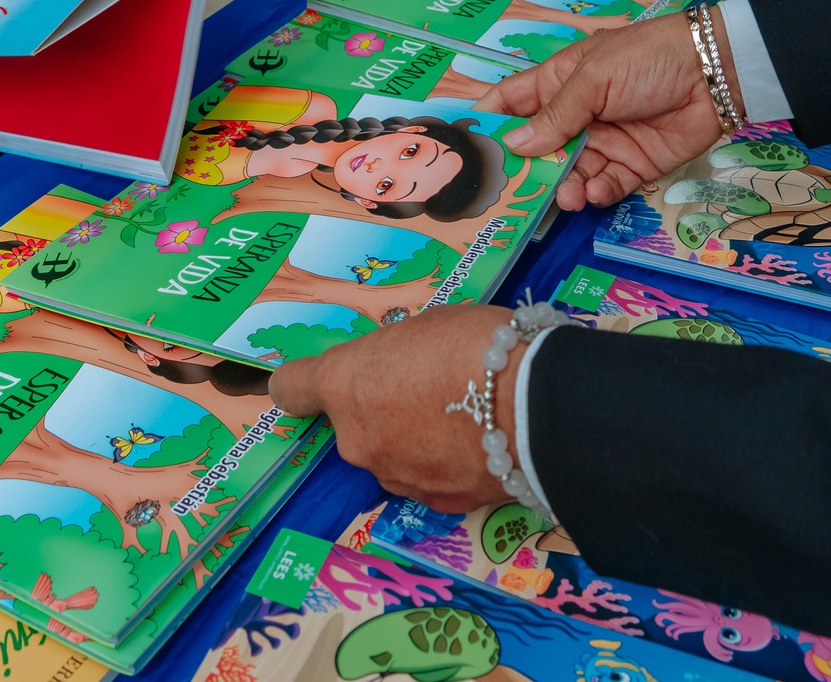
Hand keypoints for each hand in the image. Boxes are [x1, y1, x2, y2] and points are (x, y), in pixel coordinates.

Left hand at [271, 305, 518, 512]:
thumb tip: (401, 371)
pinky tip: (478, 446)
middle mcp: (356, 438)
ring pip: (389, 455)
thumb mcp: (425, 326)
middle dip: (380, 409)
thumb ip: (396, 356)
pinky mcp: (435, 504)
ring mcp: (394, 476)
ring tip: (463, 417)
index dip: (304, 384)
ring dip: (411, 440)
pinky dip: (442, 466)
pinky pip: (425, 480)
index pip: (291, 388)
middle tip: (430, 388)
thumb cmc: (479, 344)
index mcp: (345, 383)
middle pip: (352, 424)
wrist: (538, 405)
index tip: (321, 382)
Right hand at [477, 13, 725, 209]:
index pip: (512, 103)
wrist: (713, 73)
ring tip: (567, 197)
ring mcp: (604, 141)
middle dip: (527, 170)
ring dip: (564, 187)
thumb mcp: (594, 77)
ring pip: (570, 173)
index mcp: (559, 81)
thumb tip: (515, 145)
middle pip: (538, 148)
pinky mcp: (633, 165)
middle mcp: (577, 115)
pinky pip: (605, 186)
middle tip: (515, 193)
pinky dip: (597, 193)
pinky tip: (595, 193)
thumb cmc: (647, 58)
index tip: (466, 151)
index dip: (489, 123)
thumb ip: (556, 114)